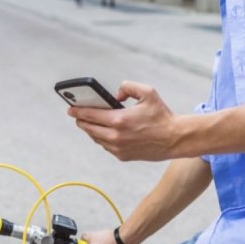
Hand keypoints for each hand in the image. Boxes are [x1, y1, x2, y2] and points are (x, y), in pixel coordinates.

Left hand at [67, 81, 181, 160]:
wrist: (175, 139)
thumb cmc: (161, 115)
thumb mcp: (147, 92)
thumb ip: (128, 87)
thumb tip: (115, 96)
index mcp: (119, 120)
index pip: (90, 115)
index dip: (77, 112)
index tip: (70, 109)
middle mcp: (116, 136)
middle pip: (89, 128)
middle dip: (81, 120)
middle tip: (77, 115)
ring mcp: (118, 148)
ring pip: (96, 138)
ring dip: (91, 130)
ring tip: (89, 122)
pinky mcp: (123, 156)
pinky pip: (106, 146)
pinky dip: (102, 138)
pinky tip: (104, 131)